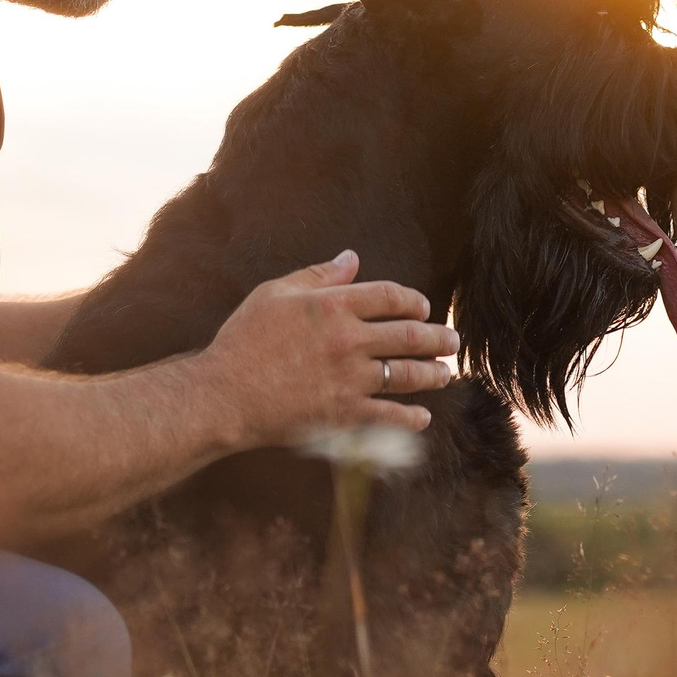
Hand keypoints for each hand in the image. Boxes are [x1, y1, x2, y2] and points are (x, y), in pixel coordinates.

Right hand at [196, 250, 455, 447]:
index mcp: (334, 306)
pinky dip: (411, 418)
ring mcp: (350, 379)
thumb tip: (351, 258)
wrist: (225, 394)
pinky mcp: (345, 414)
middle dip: (438, 338)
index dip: (414, 300)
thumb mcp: (274, 294)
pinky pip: (390, 416)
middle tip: (452, 341)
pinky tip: (423, 417)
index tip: (423, 307)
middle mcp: (349, 341)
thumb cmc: (244, 340)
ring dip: (433, 374)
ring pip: (408, 375)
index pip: (391, 297)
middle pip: (411, 335)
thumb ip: (318, 275)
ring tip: (445, 373)